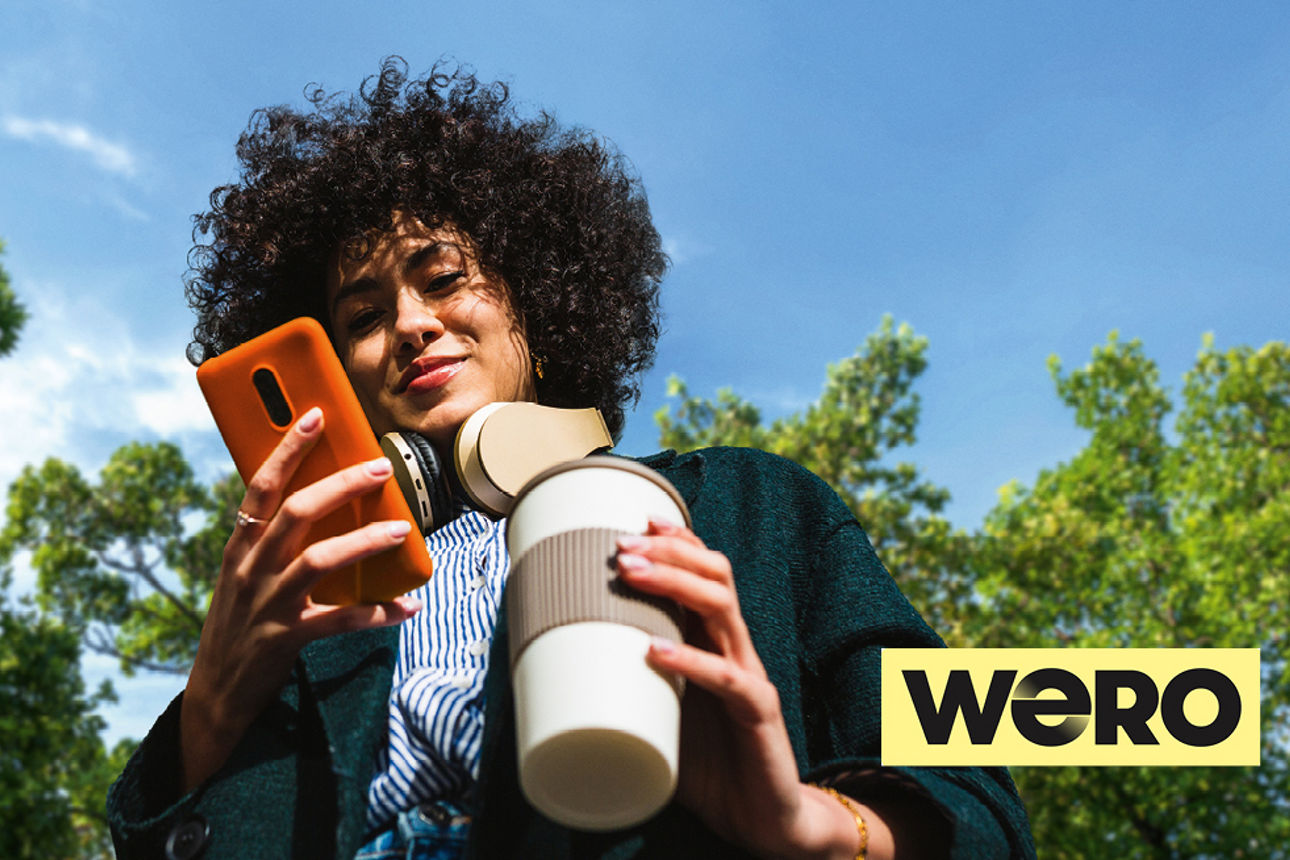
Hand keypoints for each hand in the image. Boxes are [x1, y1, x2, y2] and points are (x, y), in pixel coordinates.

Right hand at [180, 407, 420, 791]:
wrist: (216, 692)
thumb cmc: (240, 623)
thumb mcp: (244, 575)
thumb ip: (272, 542)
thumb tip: (322, 500)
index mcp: (240, 546)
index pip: (262, 486)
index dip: (288, 449)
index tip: (316, 416)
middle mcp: (251, 569)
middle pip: (297, 513)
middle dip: (341, 486)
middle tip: (380, 468)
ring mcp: (269, 603)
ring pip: (319, 560)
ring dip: (364, 541)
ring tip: (402, 530)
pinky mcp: (287, 637)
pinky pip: (341, 621)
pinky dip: (378, 613)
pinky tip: (408, 607)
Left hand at [616, 520, 893, 858]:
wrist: (766, 818)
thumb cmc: (712, 764)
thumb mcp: (660, 715)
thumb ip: (626, 689)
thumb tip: (554, 675)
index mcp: (714, 643)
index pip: (705, 573)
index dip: (677, 541)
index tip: (635, 520)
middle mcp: (735, 649)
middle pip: (715, 576)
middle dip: (669, 551)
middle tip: (622, 545)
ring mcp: (750, 677)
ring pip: (722, 609)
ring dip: (675, 584)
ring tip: (632, 574)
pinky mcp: (759, 713)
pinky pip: (727, 679)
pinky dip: (690, 661)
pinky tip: (656, 652)